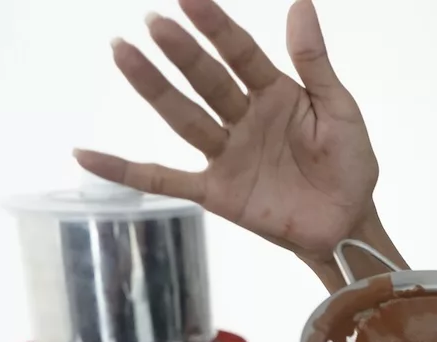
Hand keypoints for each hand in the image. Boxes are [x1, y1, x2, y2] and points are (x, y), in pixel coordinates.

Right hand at [75, 0, 379, 264]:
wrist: (349, 225)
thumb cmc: (350, 165)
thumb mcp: (339, 109)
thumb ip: (315, 63)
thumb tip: (301, 4)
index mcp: (275, 93)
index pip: (241, 53)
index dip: (217, 27)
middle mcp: (243, 118)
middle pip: (207, 80)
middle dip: (182, 52)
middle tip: (154, 22)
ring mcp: (226, 154)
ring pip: (183, 117)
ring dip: (153, 88)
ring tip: (123, 52)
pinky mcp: (216, 192)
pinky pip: (163, 179)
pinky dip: (124, 170)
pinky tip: (86, 155)